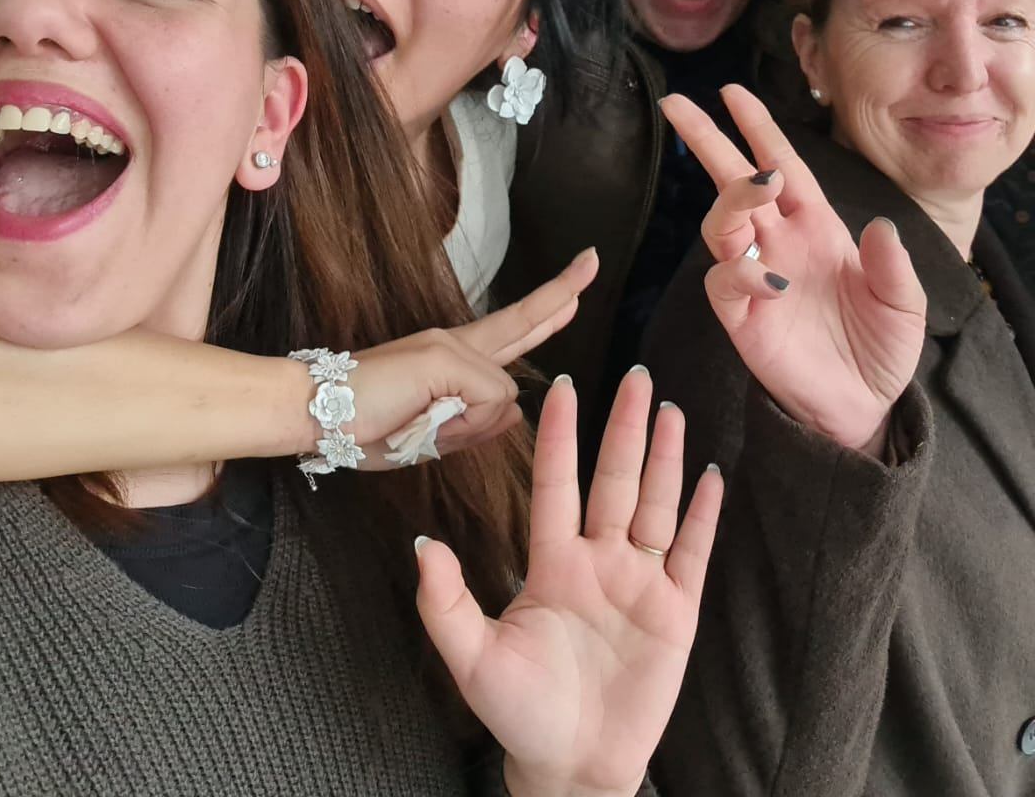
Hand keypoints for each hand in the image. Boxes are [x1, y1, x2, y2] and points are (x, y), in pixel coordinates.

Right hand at [340, 247, 598, 466]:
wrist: (313, 411)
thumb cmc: (362, 426)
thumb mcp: (431, 437)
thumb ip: (476, 424)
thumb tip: (516, 409)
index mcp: (453, 360)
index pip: (510, 331)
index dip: (545, 311)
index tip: (573, 289)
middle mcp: (455, 344)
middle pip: (521, 320)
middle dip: (561, 295)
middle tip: (591, 261)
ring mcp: (450, 347)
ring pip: (502, 393)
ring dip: (472, 427)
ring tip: (421, 429)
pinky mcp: (443, 357)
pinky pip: (486, 401)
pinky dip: (464, 425)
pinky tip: (424, 423)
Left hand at [415, 370, 721, 796]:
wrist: (571, 767)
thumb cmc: (518, 712)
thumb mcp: (471, 658)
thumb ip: (445, 602)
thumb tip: (423, 543)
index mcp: (551, 562)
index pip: (557, 482)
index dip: (559, 434)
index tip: (561, 384)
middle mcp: (598, 561)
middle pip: (616, 480)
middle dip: (626, 427)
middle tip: (638, 376)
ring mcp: (639, 583)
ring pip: (656, 505)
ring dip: (666, 458)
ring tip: (672, 410)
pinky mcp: (675, 613)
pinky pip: (692, 553)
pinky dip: (702, 515)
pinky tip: (710, 476)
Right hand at [660, 84, 925, 453]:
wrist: (862, 405)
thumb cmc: (880, 346)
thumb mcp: (904, 303)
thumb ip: (892, 265)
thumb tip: (877, 226)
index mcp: (815, 227)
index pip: (779, 165)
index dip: (756, 128)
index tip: (731, 92)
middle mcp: (777, 243)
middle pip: (732, 182)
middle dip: (706, 141)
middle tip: (677, 106)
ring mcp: (754, 277)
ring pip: (721, 223)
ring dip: (734, 199)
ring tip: (757, 187)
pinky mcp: (740, 316)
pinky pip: (724, 281)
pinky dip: (741, 272)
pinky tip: (771, 279)